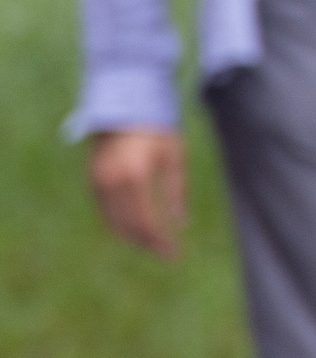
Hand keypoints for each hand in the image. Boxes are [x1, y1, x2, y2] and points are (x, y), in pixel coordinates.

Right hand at [87, 128, 185, 257]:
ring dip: (131, 236)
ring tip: (151, 244)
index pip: (145, 221)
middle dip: (146, 242)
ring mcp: (98, 180)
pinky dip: (117, 222)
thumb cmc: (158, 129)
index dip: (158, 241)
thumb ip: (177, 192)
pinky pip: (104, 210)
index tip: (172, 254)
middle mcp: (112, 181)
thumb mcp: (174, 157)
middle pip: (127, 226)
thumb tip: (182, 224)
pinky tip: (133, 228)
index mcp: (136, 176)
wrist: (125, 103)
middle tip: (164, 252)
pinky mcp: (92, 178)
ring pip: (112, 221)